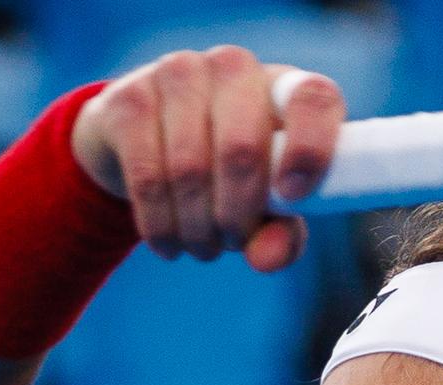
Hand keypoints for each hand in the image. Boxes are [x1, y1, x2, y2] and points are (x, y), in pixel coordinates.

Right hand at [70, 46, 344, 271]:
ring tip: (203, 248)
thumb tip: (263, 258)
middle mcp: (233, 67)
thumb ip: (281, 235)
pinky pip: (148, 178)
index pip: (314, 99)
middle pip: (243, 150)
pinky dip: (161, 225)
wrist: (142, 141)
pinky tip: (168, 244)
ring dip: (198, 229)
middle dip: (238, 217)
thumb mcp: (265, 206)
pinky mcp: (128, 99)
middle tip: (233, 244)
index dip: (310, 150)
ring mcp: (177, 74)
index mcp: (283, 88)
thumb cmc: (226, 175)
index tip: (293, 197)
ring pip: (191, 170)